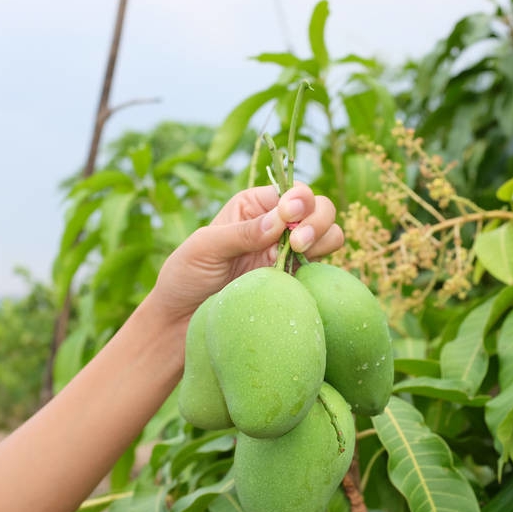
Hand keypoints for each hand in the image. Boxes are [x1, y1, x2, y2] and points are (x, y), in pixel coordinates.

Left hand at [152, 183, 341, 324]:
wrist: (183, 320)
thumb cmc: (186, 277)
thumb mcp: (205, 248)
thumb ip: (242, 232)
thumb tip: (280, 220)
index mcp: (254, 207)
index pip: (292, 191)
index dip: (299, 199)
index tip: (289, 216)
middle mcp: (276, 226)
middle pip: (319, 208)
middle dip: (317, 219)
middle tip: (298, 242)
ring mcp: (288, 255)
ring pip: (329, 235)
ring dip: (324, 239)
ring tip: (300, 253)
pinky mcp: (294, 282)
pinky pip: (322, 269)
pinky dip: (322, 267)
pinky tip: (301, 277)